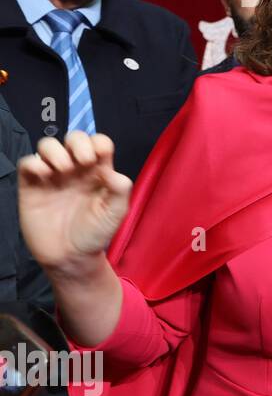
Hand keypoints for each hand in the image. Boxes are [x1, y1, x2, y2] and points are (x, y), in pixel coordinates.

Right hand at [18, 132, 131, 276]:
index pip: (98, 143)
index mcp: (98, 171)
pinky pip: (27, 163)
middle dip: (78, 142)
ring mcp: (52, 176)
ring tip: (63, 170)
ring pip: (48, 146)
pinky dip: (34, 163)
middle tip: (82, 162)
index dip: (98, 143)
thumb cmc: (95, 233)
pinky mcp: (31, 185)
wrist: (70, 256)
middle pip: (74, 138)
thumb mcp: (116, 212)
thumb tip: (112, 171)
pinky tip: (44, 176)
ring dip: (55, 150)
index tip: (99, 158)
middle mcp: (75, 169)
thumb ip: (120, 189)